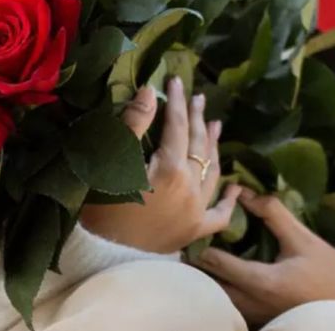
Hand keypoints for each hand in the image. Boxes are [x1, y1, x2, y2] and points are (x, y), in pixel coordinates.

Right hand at [79, 77, 241, 253]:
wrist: (102, 255)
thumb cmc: (100, 208)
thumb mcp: (110, 162)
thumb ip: (133, 125)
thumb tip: (151, 92)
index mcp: (171, 169)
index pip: (177, 125)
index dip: (176, 100)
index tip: (176, 79)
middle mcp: (191, 188)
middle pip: (198, 145)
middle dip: (197, 118)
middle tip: (198, 97)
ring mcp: (197, 212)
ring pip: (212, 172)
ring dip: (213, 147)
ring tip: (215, 126)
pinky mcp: (194, 232)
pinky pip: (220, 214)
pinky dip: (228, 199)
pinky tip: (234, 188)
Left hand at [193, 189, 334, 325]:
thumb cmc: (328, 269)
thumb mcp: (301, 237)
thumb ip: (272, 212)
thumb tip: (245, 191)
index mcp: (262, 282)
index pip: (215, 262)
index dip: (200, 242)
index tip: (194, 225)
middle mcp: (252, 303)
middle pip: (206, 284)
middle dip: (195, 262)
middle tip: (188, 239)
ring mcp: (253, 315)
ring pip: (214, 297)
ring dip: (203, 277)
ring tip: (197, 253)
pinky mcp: (257, 320)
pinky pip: (226, 305)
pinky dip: (217, 289)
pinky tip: (216, 273)